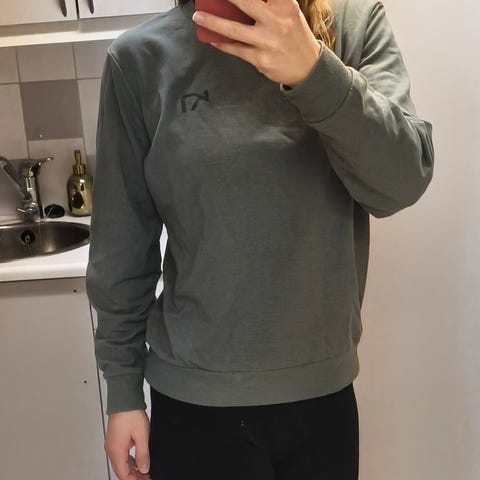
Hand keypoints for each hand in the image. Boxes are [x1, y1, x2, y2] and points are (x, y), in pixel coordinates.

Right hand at [105, 410, 150, 479]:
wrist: (124, 398)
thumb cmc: (131, 413)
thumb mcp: (142, 435)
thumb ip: (143, 454)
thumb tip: (143, 469)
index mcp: (117, 451)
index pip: (124, 474)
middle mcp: (111, 449)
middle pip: (121, 470)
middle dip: (133, 477)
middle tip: (146, 478)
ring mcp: (112, 443)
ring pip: (121, 462)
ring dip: (132, 469)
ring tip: (144, 472)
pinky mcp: (114, 438)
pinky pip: (121, 454)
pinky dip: (129, 460)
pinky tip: (137, 461)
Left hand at [192, 0, 321, 85]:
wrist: (308, 68)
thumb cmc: (294, 36)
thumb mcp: (288, 12)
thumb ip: (269, 4)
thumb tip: (238, 5)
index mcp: (285, 5)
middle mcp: (276, 21)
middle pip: (245, 2)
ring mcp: (267, 41)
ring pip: (234, 29)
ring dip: (213, 22)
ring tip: (199, 17)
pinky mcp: (260, 59)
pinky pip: (236, 49)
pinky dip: (223, 44)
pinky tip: (213, 39)